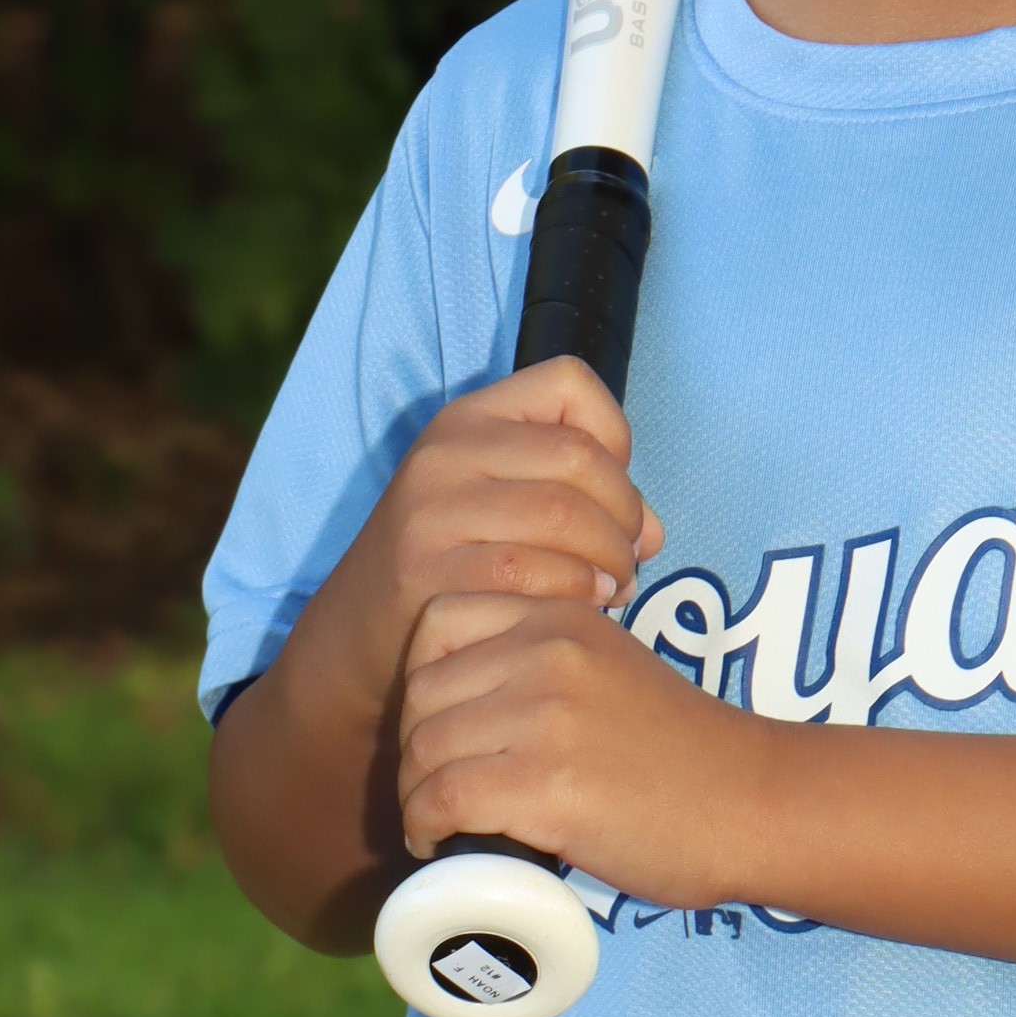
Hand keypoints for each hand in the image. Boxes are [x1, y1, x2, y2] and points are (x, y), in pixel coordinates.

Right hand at [327, 357, 659, 708]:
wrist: (362, 633)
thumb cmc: (455, 562)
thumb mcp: (502, 503)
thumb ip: (584, 501)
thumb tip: (653, 533)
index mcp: (469, 419)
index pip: (571, 383)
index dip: (617, 435)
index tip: (613, 491)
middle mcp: (446, 454)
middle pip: (581, 458)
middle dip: (625, 514)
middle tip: (630, 558)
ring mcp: (433, 513)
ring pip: (565, 517)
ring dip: (611, 560)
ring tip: (616, 588)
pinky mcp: (430, 575)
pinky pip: (534, 575)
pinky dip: (577, 594)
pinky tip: (584, 611)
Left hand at [395, 591, 768, 900]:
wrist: (754, 804)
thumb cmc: (685, 752)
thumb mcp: (614, 666)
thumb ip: (554, 658)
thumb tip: (472, 695)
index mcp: (561, 615)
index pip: (437, 620)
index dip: (422, 681)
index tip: (442, 727)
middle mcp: (548, 652)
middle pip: (422, 692)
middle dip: (414, 748)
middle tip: (435, 790)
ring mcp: (545, 717)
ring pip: (424, 748)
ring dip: (416, 795)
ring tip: (437, 823)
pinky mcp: (545, 784)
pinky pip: (443, 798)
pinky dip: (426, 827)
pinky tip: (437, 844)